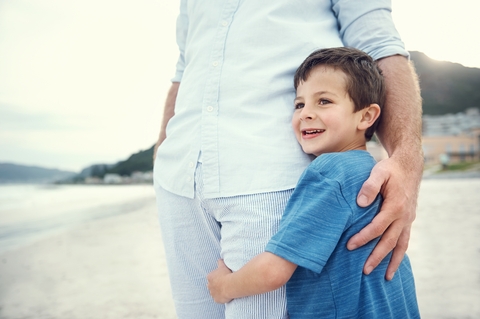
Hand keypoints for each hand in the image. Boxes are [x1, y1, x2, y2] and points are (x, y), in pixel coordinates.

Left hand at [207, 259, 232, 302]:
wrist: (230, 285)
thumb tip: (219, 259)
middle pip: (211, 286)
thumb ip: (220, 262)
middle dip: (215, 285)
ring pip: (213, 293)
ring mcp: (212, 293)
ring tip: (224, 290)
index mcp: (209, 277)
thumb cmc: (226, 274)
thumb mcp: (223, 266)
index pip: (211, 278)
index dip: (216, 278)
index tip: (221, 278)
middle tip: (222, 284)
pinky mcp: (216, 299)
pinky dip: (220, 298)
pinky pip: (217, 299)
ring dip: (217, 292)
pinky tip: (225, 296)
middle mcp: (209, 286)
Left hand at [348, 155, 420, 279]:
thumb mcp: (379, 172)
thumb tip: (360, 203)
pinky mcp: (408, 220)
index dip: (363, 238)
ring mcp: (408, 220)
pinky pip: (404, 240)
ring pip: (401, 245)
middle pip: (389, 241)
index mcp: (395, 206)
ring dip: (393, 261)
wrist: (409, 166)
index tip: (349, 246)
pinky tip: (393, 263)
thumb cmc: (390, 169)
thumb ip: (369, 186)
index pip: (377, 227)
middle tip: (365, 271)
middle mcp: (404, 216)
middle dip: (377, 257)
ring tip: (386, 278)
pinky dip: (399, 253)